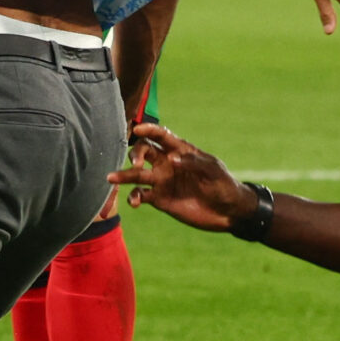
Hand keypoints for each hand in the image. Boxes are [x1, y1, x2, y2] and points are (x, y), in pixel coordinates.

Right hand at [112, 124, 256, 232]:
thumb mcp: (213, 170)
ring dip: (123, 175)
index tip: (138, 129)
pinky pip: (141, 195)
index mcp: (181, 150)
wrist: (228, 211)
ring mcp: (162, 181)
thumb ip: (193, 162)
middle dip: (136, 153)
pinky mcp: (160, 199)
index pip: (161, 136)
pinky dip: (134, 197)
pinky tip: (134, 202)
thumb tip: (171, 158)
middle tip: (137, 164)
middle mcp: (167, 163)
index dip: (150, 130)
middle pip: (144, 151)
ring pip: (137, 175)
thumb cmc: (224, 185)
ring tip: (111, 179)